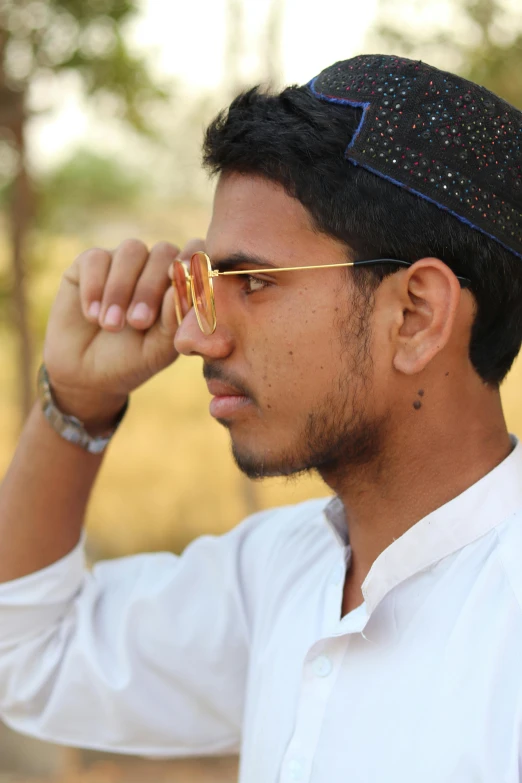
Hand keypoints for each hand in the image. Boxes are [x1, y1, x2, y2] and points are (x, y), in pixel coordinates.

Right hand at [42, 238, 204, 427]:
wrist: (83, 374)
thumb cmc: (129, 361)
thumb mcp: (156, 350)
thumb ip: (173, 321)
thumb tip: (180, 290)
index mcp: (181, 286)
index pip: (196, 255)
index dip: (193, 260)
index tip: (179, 282)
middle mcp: (154, 267)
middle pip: (164, 252)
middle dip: (151, 288)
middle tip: (138, 322)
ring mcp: (123, 261)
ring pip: (132, 250)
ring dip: (121, 289)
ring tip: (111, 325)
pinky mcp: (89, 263)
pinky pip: (96, 258)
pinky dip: (94, 287)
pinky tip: (92, 316)